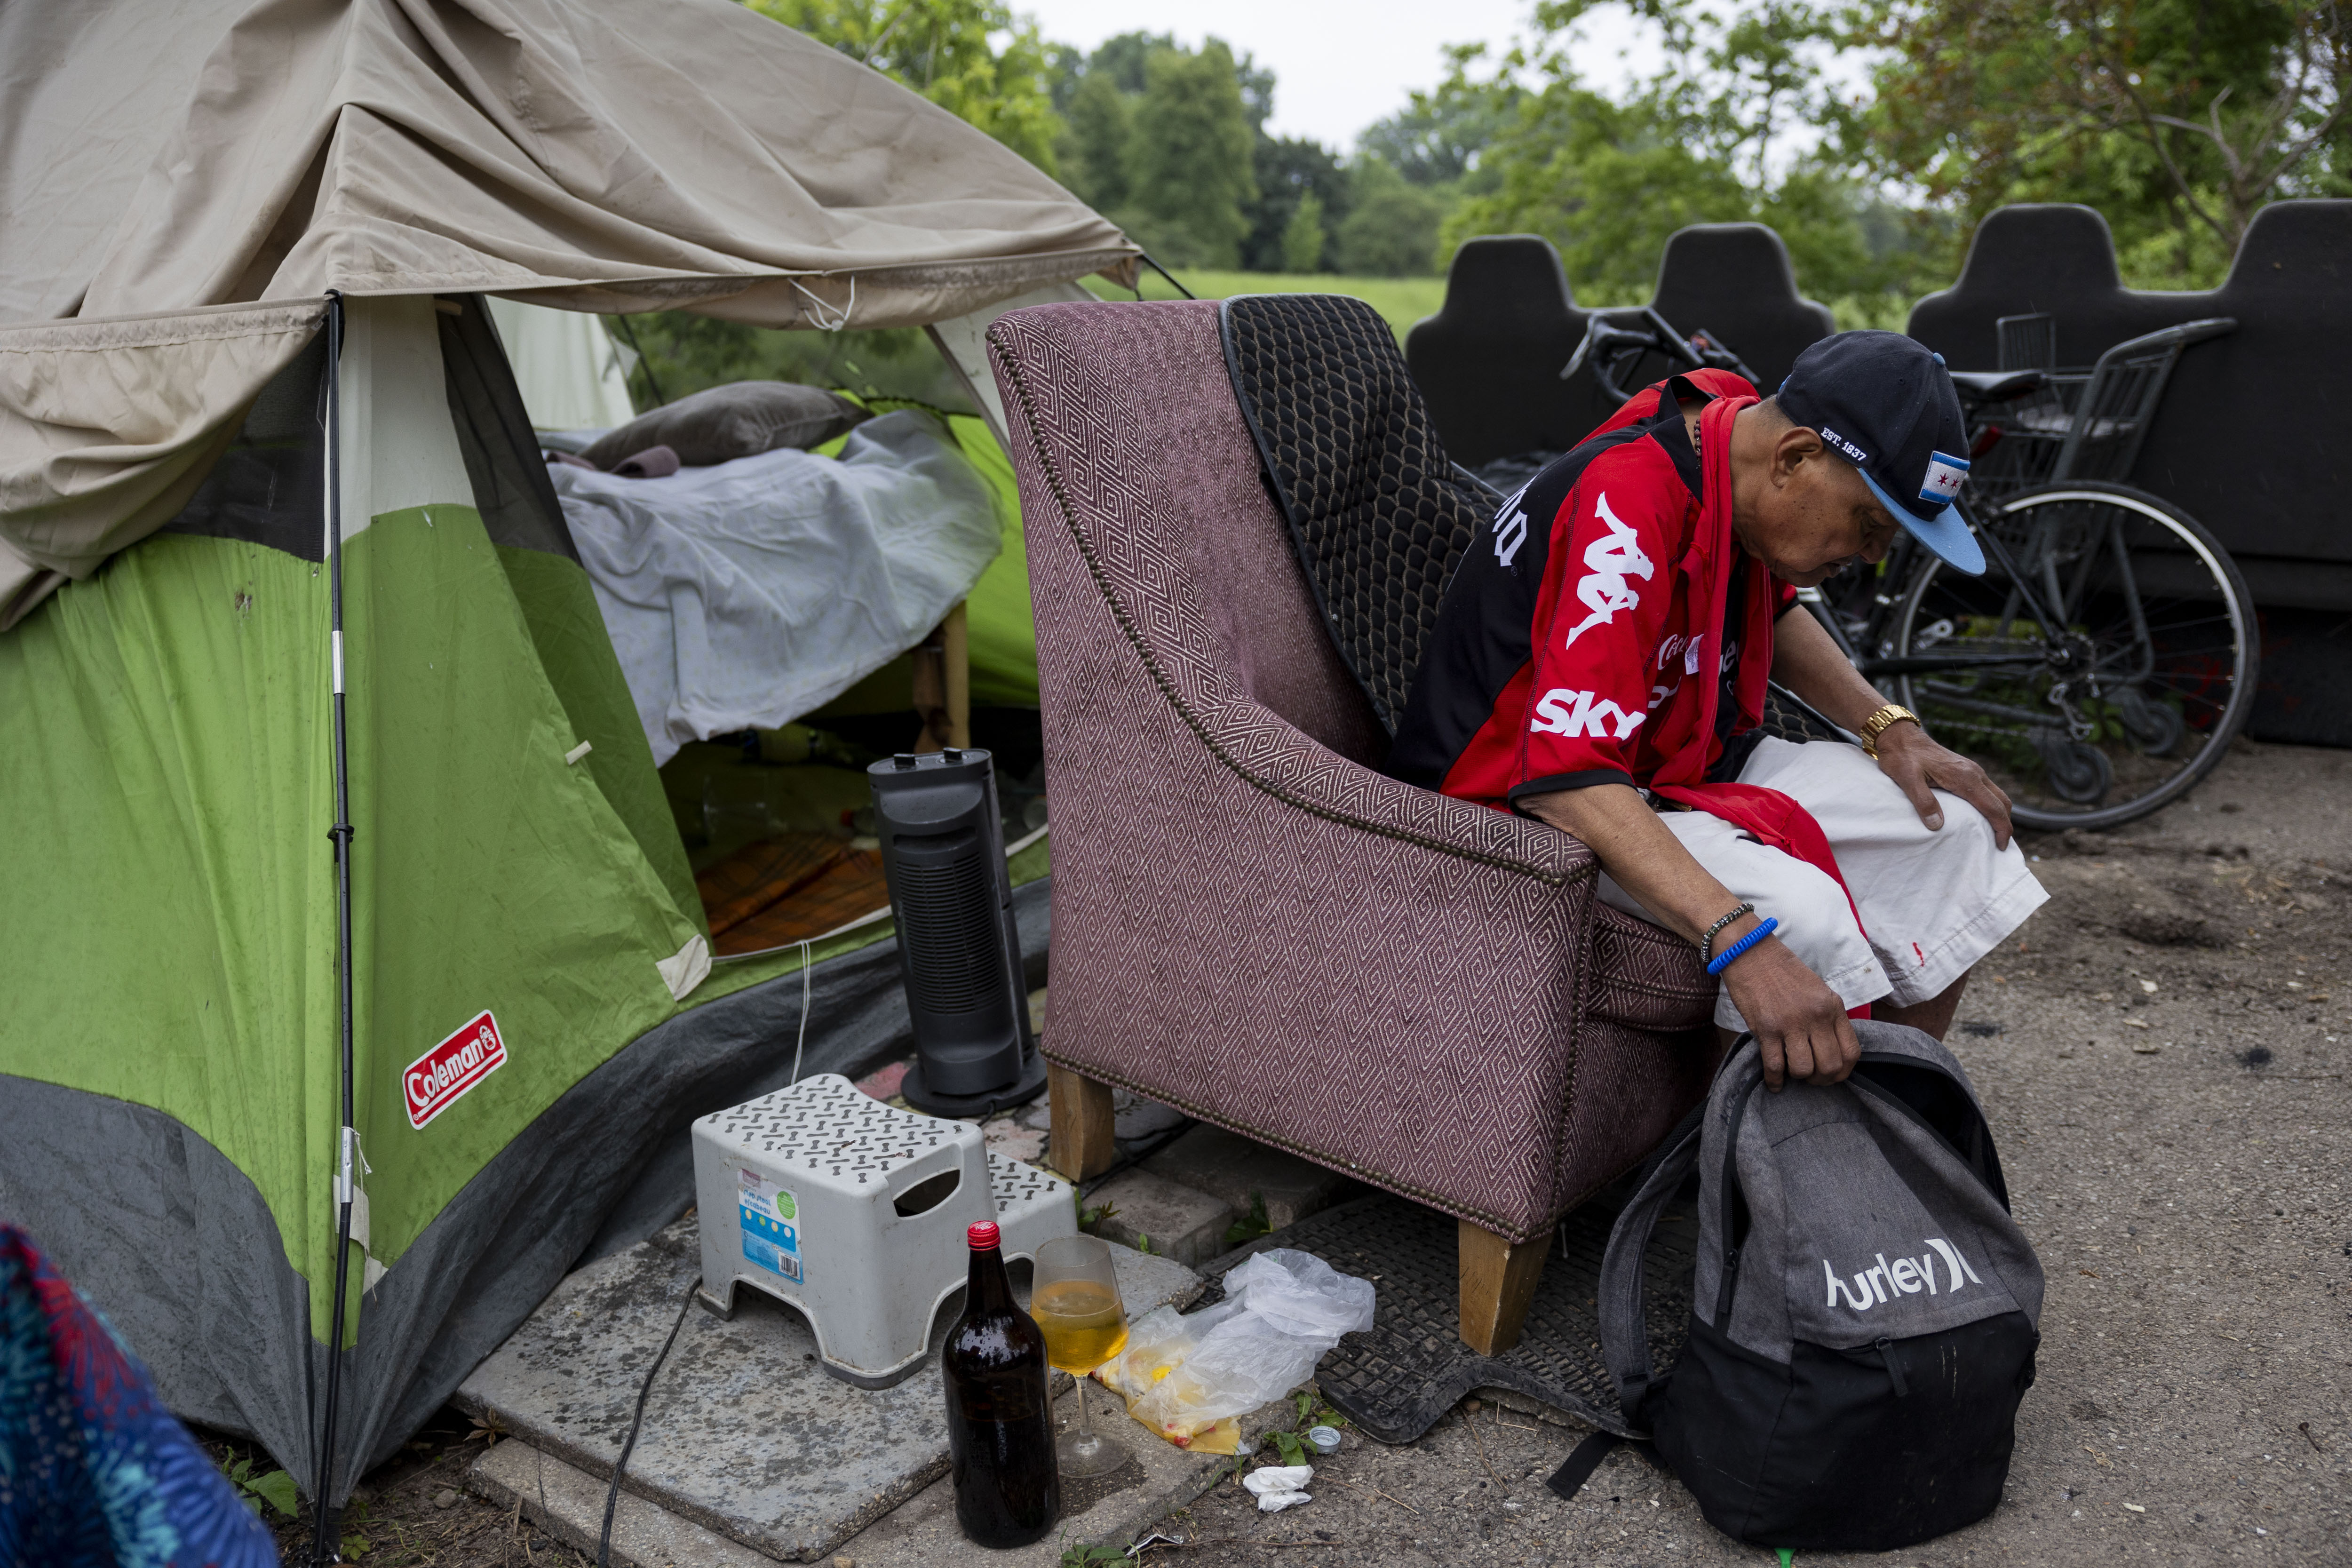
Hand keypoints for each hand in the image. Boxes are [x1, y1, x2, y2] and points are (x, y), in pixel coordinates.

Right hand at [1718, 931, 1859, 1089]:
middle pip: (1830, 1066)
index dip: (1844, 1071)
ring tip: (1792, 1073)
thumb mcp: (1816, 989)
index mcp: (1832, 1006)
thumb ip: (1826, 1016)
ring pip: (1804, 1069)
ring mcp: (1791, 1023)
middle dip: (1822, 1079)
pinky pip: (1774, 1065)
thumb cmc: (1781, 970)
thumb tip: (1827, 1047)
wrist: (1749, 952)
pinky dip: (1775, 1080)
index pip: (1851, 1051)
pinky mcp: (1766, 1028)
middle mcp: (1816, 1016)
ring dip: (1799, 1077)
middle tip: (1812, 1078)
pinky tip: (1775, 1084)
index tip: (1834, 1075)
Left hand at [1872, 721, 2013, 849]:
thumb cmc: (1902, 756)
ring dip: (1998, 814)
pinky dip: (1990, 805)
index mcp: (1965, 777)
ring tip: (1991, 833)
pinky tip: (1979, 815)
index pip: (1993, 807)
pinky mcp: (1965, 769)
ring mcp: (1971, 770)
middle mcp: (1974, 772)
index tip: (2001, 847)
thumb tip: (1937, 825)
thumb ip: (1923, 801)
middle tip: (1998, 845)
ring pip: (1996, 794)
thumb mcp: (1907, 780)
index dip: (2002, 829)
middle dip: (2005, 824)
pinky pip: (1986, 790)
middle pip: (2002, 801)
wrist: (1899, 735)